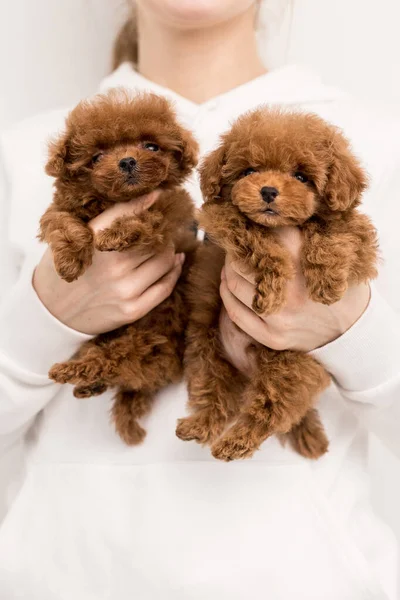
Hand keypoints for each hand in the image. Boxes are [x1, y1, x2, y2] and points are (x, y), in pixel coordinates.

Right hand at [33, 191, 184, 334]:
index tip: (160, 196)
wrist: (52, 310)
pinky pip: (165, 287)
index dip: (149, 204)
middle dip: (161, 232)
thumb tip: (154, 195)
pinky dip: (174, 272)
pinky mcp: (132, 309)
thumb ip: (110, 219)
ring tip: (165, 246)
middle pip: (155, 239)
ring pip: (165, 261)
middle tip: (160, 230)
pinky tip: (175, 263)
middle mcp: (112, 264)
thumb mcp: (78, 237)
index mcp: (94, 240)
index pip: (130, 213)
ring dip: (169, 251)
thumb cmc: (68, 268)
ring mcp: (124, 289)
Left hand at [219, 226, 369, 355]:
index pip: (263, 235)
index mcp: (303, 261)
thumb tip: (266, 216)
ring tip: (232, 262)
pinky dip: (227, 294)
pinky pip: (236, 313)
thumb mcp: (329, 252)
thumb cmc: (338, 283)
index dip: (251, 228)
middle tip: (237, 245)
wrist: (354, 328)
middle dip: (237, 250)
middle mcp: (289, 291)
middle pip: (242, 261)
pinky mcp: (271, 336)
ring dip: (228, 270)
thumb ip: (301, 234)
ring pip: (235, 285)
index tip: (246, 226)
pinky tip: (228, 284)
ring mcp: (278, 316)